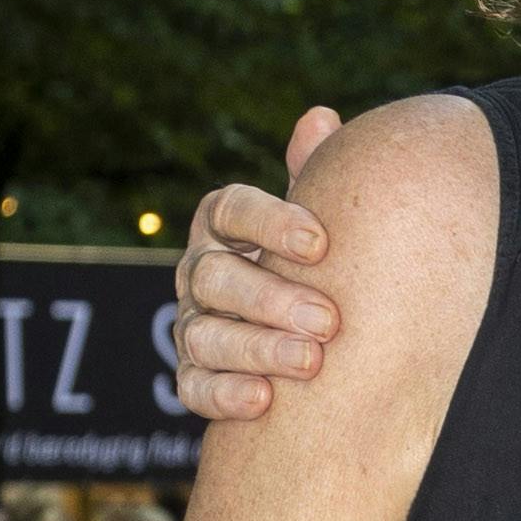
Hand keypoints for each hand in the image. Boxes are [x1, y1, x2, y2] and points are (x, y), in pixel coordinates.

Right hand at [170, 109, 344, 418]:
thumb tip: (320, 118)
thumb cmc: (318, 266)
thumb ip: (317, 176)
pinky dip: (224, 394)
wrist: (309, 331)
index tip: (322, 243)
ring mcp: (192, 325)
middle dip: (271, 298)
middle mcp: (198, 271)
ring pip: (203, 334)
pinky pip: (194, 386)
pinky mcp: (194, 376)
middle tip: (328, 319)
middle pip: (215, 277)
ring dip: (257, 348)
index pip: (230, 210)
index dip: (271, 224)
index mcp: (224, 225)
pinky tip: (264, 402)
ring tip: (311, 362)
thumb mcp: (320, 221)